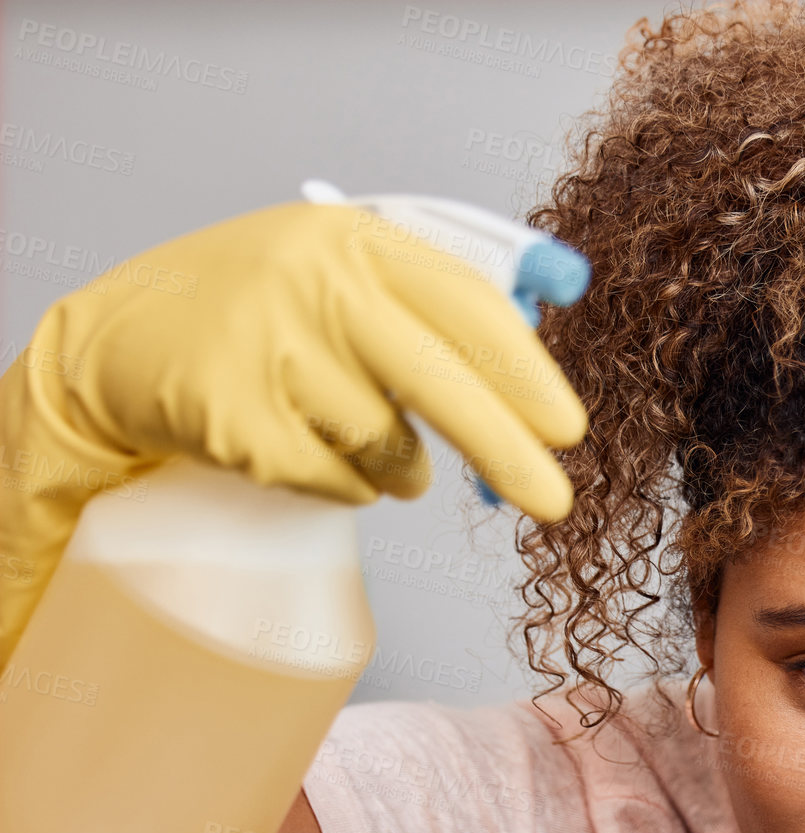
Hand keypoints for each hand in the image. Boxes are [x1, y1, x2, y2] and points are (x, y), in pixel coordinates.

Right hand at [0, 201, 588, 667]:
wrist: (118, 343)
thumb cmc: (261, 315)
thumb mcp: (341, 277)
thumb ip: (433, 312)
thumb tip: (541, 367)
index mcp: (355, 239)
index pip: (466, 302)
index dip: (526, 371)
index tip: (567, 429)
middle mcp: (313, 281)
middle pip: (439, 382)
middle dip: (506, 451)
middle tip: (554, 503)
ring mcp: (266, 347)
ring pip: (386, 445)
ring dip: (398, 467)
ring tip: (366, 444)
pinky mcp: (230, 414)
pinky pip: (332, 481)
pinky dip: (339, 484)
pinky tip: (306, 450)